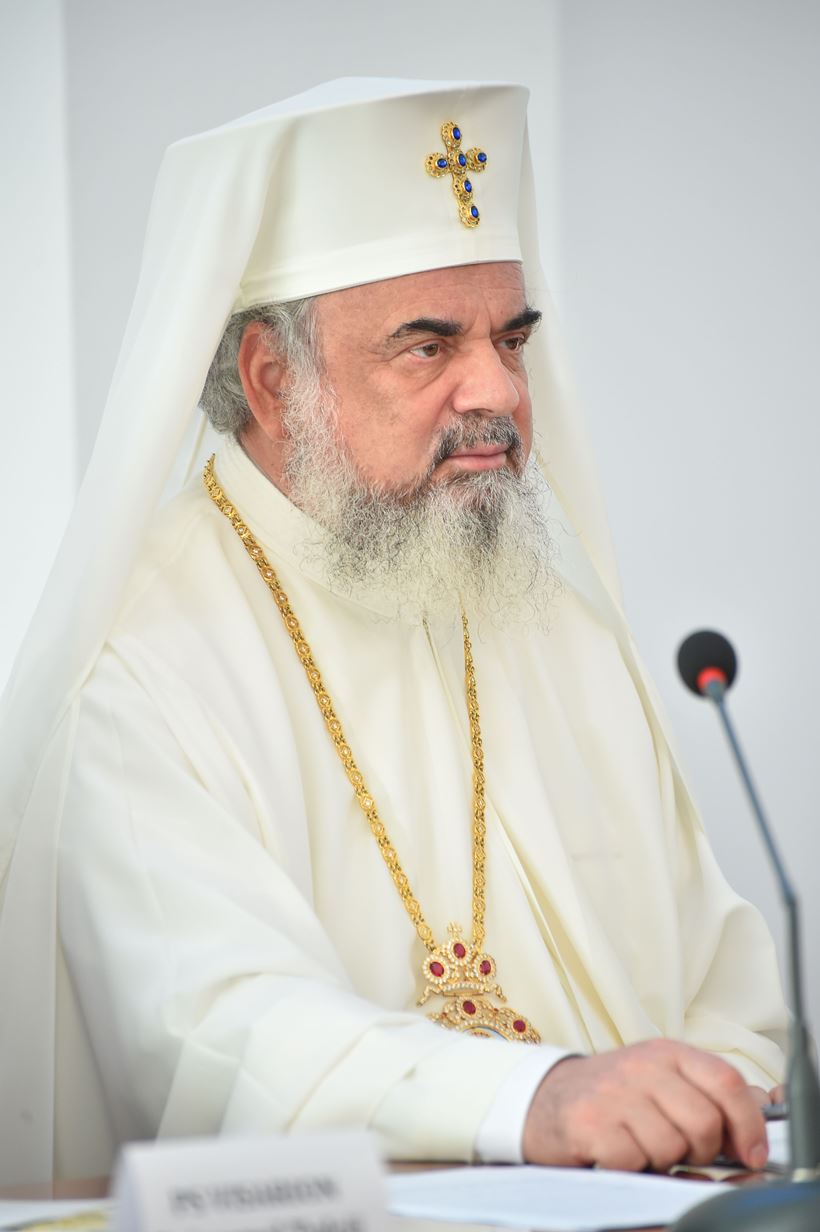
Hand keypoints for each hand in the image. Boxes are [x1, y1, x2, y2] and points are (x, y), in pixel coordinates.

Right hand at [522, 1039, 768, 1172]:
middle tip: (680, 1151)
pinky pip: (634, 1160)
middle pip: (704, 1121)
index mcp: (667, 1052)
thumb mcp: (660, 1080)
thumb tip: (758, 1114)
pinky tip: (616, 1152)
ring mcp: (614, 1092)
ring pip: (672, 1147)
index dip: (748, 1123)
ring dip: (661, 1160)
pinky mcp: (589, 1122)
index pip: (726, 1081)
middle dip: (701, 1150)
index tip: (751, 1152)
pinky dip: (630, 1167)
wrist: (544, 1099)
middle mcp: (642, 1065)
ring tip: (641, 1146)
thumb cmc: (612, 1096)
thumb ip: (706, 1092)